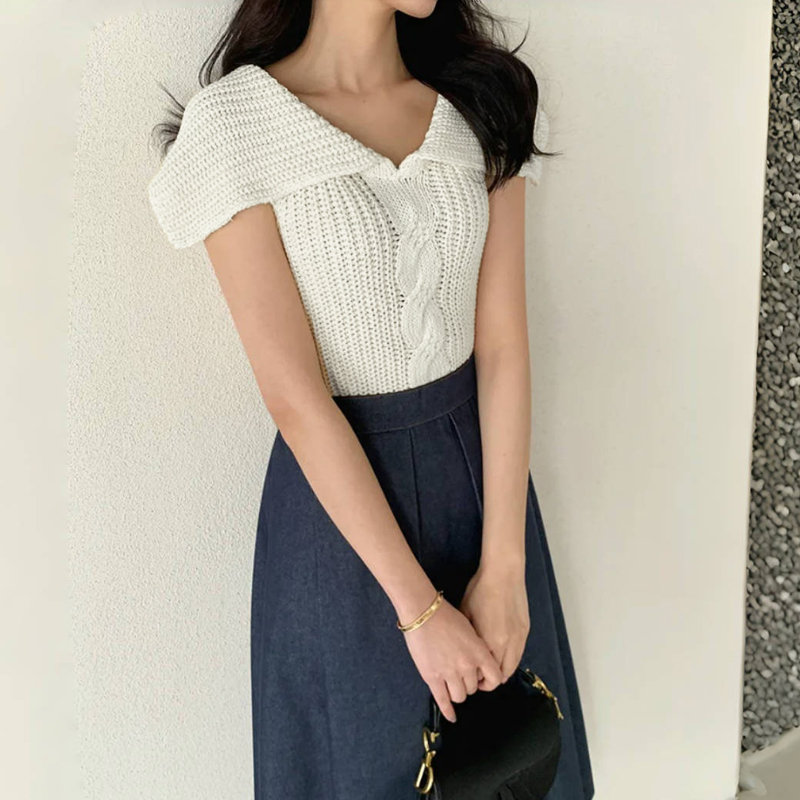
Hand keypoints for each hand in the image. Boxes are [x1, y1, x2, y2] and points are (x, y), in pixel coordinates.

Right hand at [400, 595, 504, 722]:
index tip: (483, 680)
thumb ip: (476, 647)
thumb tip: (478, 660)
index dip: (489, 681)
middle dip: (468, 683)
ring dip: (457, 692)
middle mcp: (467, 666)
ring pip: (460, 696)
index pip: (494, 678)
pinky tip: (451, 716)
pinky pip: (442, 700)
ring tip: (453, 686)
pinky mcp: (432, 678)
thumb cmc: (446, 615)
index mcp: (479, 652)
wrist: (423, 613)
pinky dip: (447, 711)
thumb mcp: (469, 629)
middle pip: (473, 688)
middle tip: (461, 676)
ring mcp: (449, 673)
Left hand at [459, 560, 529, 684]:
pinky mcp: (525, 630)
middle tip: (479, 678)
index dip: (477, 680)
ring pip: (512, 667)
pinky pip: (519, 654)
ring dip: (502, 672)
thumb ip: (468, 638)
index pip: (486, 674)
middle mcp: (507, 644)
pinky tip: (501, 655)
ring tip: (490, 669)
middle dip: (490, 681)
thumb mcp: (466, 614)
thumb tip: (466, 653)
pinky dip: (510, 660)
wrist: (503, 573)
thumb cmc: (480, 590)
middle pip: (501, 676)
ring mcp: (519, 638)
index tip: (470, 678)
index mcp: (490, 642)